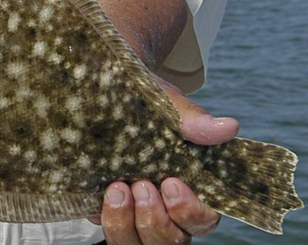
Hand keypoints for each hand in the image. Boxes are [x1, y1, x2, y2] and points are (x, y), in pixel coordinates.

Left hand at [89, 76, 239, 243]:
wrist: (106, 94)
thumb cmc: (147, 105)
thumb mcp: (166, 106)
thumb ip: (192, 120)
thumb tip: (228, 127)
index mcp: (190, 190)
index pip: (202, 220)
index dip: (190, 211)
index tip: (171, 183)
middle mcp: (164, 210)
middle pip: (170, 241)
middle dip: (155, 219)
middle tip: (140, 185)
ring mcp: (132, 214)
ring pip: (133, 243)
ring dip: (124, 224)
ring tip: (116, 189)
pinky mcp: (102, 210)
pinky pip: (102, 227)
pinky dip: (99, 216)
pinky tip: (95, 197)